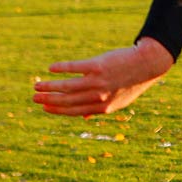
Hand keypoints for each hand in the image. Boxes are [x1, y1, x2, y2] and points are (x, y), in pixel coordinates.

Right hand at [34, 37, 173, 116]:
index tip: (44, 108)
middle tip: (34, 97)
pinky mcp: (98, 65)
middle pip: (68, 100)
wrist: (147, 64)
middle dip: (49, 100)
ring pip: (68, 86)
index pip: (75, 111)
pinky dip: (61, 69)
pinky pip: (74, 68)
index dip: (58, 110)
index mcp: (103, 107)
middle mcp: (99, 96)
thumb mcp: (119, 101)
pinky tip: (51, 69)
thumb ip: (100, 108)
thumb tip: (85, 117)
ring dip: (49, 86)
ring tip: (37, 85)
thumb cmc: (132, 82)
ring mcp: (98, 81)